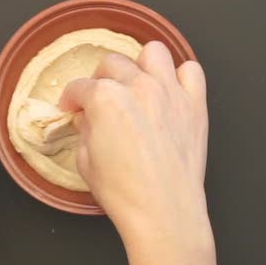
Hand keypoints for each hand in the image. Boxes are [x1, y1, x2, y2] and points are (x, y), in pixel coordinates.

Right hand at [59, 41, 208, 242]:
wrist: (163, 211)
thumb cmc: (123, 192)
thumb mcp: (84, 161)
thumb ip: (85, 130)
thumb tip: (89, 118)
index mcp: (105, 98)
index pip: (79, 87)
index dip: (71, 98)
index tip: (71, 107)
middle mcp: (138, 86)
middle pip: (112, 63)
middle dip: (100, 80)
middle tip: (100, 99)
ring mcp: (169, 92)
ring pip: (153, 53)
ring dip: (140, 66)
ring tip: (137, 85)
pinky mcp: (194, 105)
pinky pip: (191, 71)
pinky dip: (180, 77)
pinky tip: (170, 92)